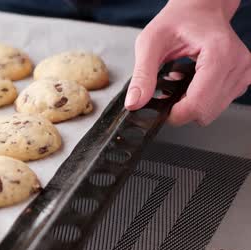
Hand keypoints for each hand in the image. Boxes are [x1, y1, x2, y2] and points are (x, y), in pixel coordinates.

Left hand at [125, 0, 250, 125]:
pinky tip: (189, 83)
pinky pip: (218, 103)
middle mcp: (238, 64)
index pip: (199, 103)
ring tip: (179, 81)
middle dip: (181, 109)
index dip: (176, 114)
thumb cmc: (178, 19)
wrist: (199, 9)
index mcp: (219, 53)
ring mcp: (243, 72)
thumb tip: (134, 103)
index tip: (160, 110)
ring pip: (212, 111)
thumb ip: (142, 75)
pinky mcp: (242, 79)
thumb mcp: (150, 43)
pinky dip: (200, 99)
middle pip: (206, 112)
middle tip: (166, 92)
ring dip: (190, 104)